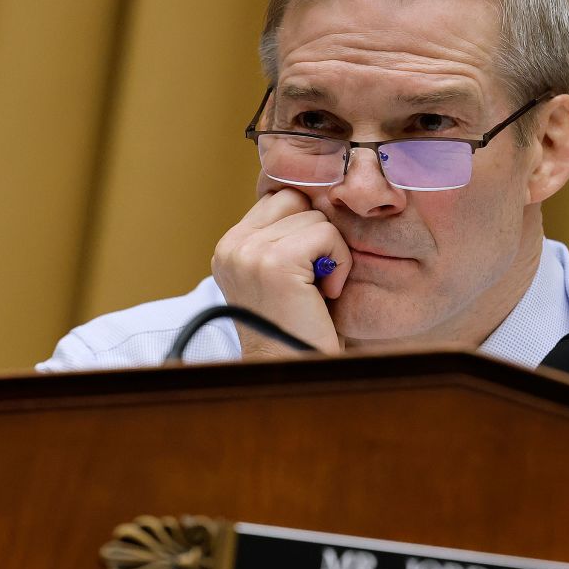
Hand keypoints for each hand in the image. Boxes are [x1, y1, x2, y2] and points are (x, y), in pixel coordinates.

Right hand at [212, 188, 351, 356]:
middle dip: (316, 235)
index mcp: (228, 247)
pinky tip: (325, 293)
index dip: (303, 227)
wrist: (292, 375)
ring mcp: (248, 253)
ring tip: (316, 291)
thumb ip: (282, 237)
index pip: (278, 199)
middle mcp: (231, 246)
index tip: (306, 267)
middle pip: (296, 201)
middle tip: (313, 279)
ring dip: (331, 253)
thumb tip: (314, 194)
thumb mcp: (279, 275)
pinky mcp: (274, 263)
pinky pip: (327, 234)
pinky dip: (340, 263)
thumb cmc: (298, 329)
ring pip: (315, 218)